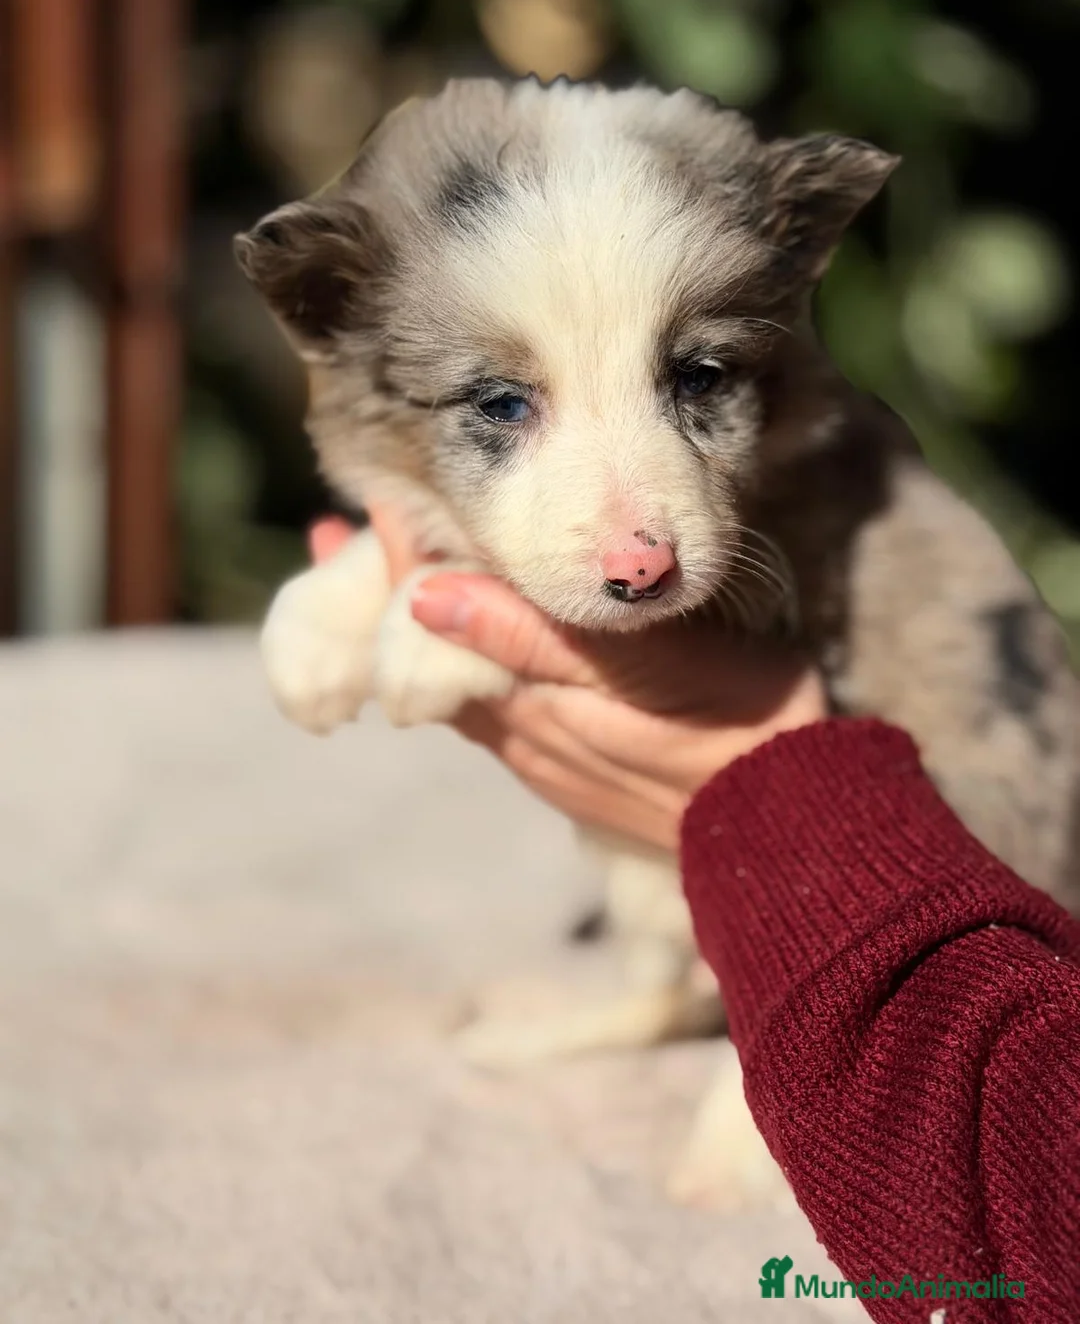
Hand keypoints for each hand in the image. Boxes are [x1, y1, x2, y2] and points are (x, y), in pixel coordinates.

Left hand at [309, 511, 827, 853]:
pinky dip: (473, 664)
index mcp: (527, 701)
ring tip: (392, 584)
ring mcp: (548, 756)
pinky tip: (483, 649)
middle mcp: (522, 733)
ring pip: (463, 683)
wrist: (792, 831)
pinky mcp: (579, 769)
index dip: (392, 566)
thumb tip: (425, 596)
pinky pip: (502, 710)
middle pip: (428, 655)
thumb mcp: (643, 672)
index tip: (348, 520)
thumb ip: (533, 636)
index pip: (434, 622)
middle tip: (338, 542)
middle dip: (387, 598)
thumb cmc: (732, 733)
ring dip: (425, 631)